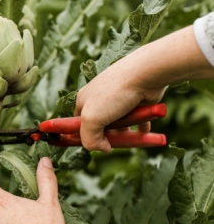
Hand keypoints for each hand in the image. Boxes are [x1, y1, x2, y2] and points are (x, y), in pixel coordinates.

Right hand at [75, 25, 213, 151]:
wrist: (145, 75)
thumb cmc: (114, 94)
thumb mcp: (91, 120)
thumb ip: (89, 139)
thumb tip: (103, 148)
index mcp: (84, 100)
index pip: (78, 124)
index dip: (84, 136)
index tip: (94, 145)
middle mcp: (99, 99)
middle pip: (100, 126)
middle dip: (107, 136)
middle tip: (113, 144)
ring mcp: (118, 100)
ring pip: (120, 124)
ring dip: (124, 132)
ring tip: (131, 136)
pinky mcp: (136, 101)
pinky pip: (137, 120)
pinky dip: (140, 128)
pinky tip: (143, 132)